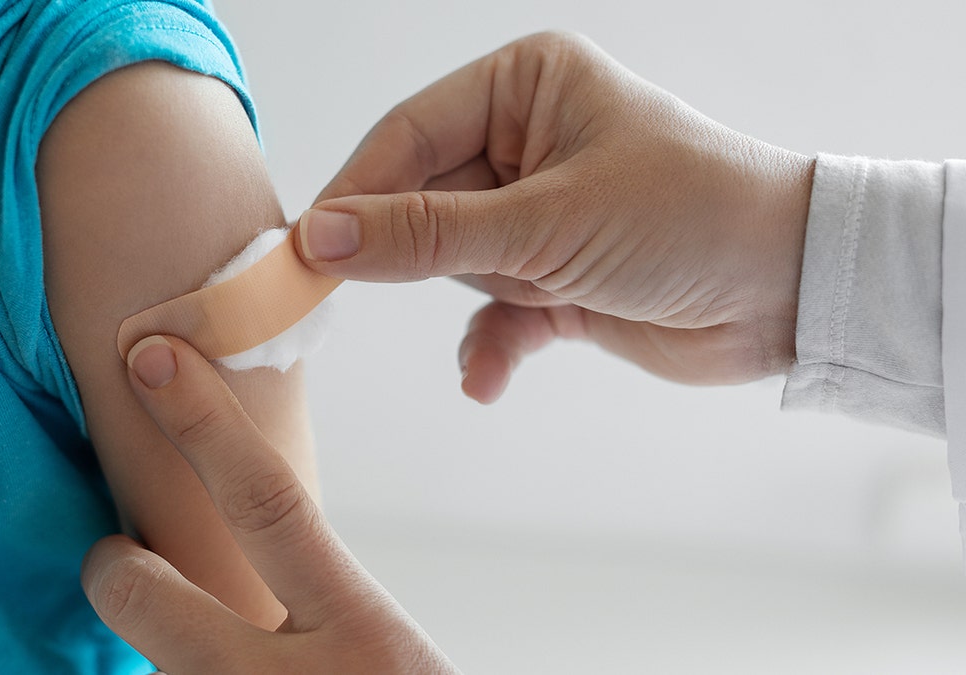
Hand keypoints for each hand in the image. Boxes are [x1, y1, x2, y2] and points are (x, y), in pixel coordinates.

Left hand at [81, 336, 457, 673]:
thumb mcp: (389, 658)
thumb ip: (320, 611)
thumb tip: (239, 566)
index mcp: (363, 633)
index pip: (268, 502)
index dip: (203, 423)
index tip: (152, 359)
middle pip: (155, 600)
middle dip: (112, 569)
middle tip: (108, 556)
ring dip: (157, 661)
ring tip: (200, 648)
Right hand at [297, 32, 814, 401]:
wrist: (794, 292)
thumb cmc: (688, 216)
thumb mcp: (544, 222)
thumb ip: (426, 235)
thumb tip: (321, 239)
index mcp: (525, 88)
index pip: (407, 136)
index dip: (352, 194)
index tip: (301, 251)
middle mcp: (527, 142)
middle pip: (421, 200)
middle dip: (403, 255)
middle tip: (330, 299)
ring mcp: (540, 213)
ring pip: (454, 261)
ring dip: (473, 301)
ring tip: (512, 315)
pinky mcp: (557, 277)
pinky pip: (496, 312)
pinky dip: (494, 344)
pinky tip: (489, 378)